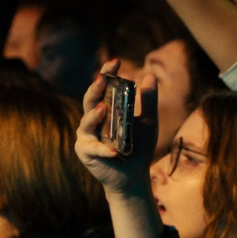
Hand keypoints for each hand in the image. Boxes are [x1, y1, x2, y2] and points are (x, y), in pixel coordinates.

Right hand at [74, 73, 157, 199]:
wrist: (134, 176)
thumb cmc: (138, 147)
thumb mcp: (148, 123)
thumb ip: (148, 101)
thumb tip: (150, 75)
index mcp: (106, 109)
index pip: (103, 87)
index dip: (107, 73)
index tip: (115, 61)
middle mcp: (93, 119)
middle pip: (90, 100)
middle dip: (96, 88)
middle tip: (103, 78)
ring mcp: (87, 136)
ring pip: (87, 122)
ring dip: (94, 115)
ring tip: (103, 107)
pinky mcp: (86, 153)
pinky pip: (94, 149)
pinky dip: (104, 150)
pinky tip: (115, 152)